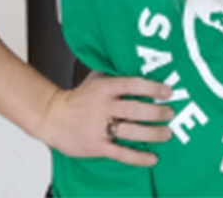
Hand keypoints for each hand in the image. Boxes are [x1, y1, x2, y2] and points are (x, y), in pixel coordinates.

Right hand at [34, 72, 175, 166]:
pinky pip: (121, 153)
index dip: (151, 87)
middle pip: (135, 109)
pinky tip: (153, 158)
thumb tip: (140, 63)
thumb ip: (115, 73)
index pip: (132, 84)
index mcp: (104, 88)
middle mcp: (103, 107)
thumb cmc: (78, 98)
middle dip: (156, 112)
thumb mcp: (96, 79)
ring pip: (131, 131)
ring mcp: (99, 128)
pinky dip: (138, 157)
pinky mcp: (96, 146)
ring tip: (167, 133)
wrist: (52, 117)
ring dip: (152, 133)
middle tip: (170, 113)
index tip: (168, 91)